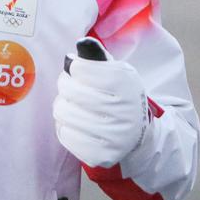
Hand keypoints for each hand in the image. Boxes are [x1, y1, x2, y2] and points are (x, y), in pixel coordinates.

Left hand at [53, 37, 149, 168]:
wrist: (136, 133)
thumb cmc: (117, 94)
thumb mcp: (113, 69)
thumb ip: (96, 54)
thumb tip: (82, 43)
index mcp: (125, 83)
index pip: (79, 68)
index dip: (75, 68)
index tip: (80, 71)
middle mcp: (123, 110)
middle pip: (69, 90)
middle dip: (65, 85)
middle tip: (72, 87)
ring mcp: (113, 136)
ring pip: (63, 112)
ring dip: (63, 105)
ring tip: (73, 104)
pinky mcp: (101, 156)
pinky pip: (64, 134)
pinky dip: (65, 126)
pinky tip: (76, 123)